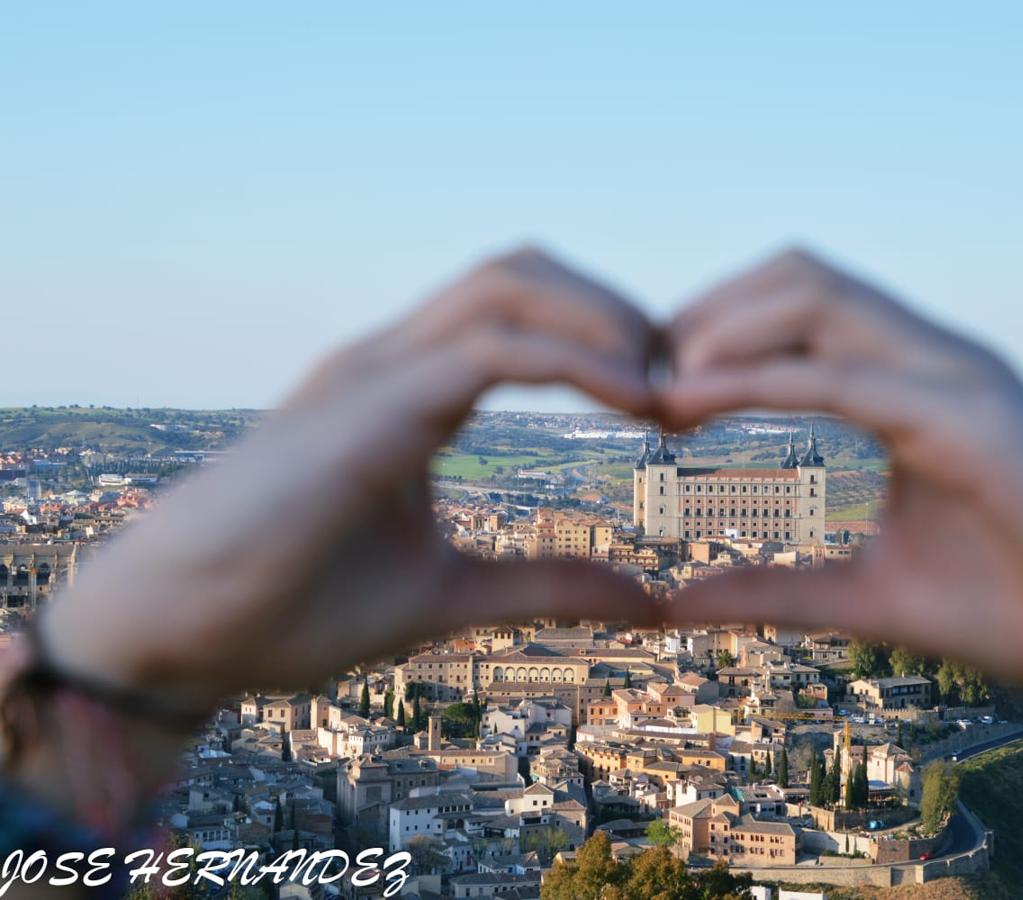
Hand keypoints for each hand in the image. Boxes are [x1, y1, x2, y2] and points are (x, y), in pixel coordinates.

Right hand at [40, 248, 658, 711]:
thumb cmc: (289, 608)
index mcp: (412, 390)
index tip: (674, 399)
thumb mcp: (449, 597)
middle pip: (525, 268)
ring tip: (668, 385)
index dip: (609, 335)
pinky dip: (576, 362)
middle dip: (617, 305)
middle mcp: (395, 360)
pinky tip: (634, 404)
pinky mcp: (367, 404)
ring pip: (511, 280)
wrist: (181, 637)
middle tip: (684, 377)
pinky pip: (491, 349)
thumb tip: (646, 601)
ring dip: (606, 315)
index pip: (524, 312)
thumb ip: (545, 586)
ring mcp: (376, 371)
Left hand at [660, 249, 1022, 722]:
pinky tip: (695, 402)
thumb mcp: (869, 597)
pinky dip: (763, 376)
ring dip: (722, 327)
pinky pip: (851, 372)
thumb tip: (675, 602)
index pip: (792, 314)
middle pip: (795, 273)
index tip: (642, 396)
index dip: (707, 338)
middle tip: (636, 382)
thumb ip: (776, 589)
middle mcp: (930, 361)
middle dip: (701, 312)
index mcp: (908, 386)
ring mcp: (956, 377)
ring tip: (656, 387)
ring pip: (816, 292)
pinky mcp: (977, 417)